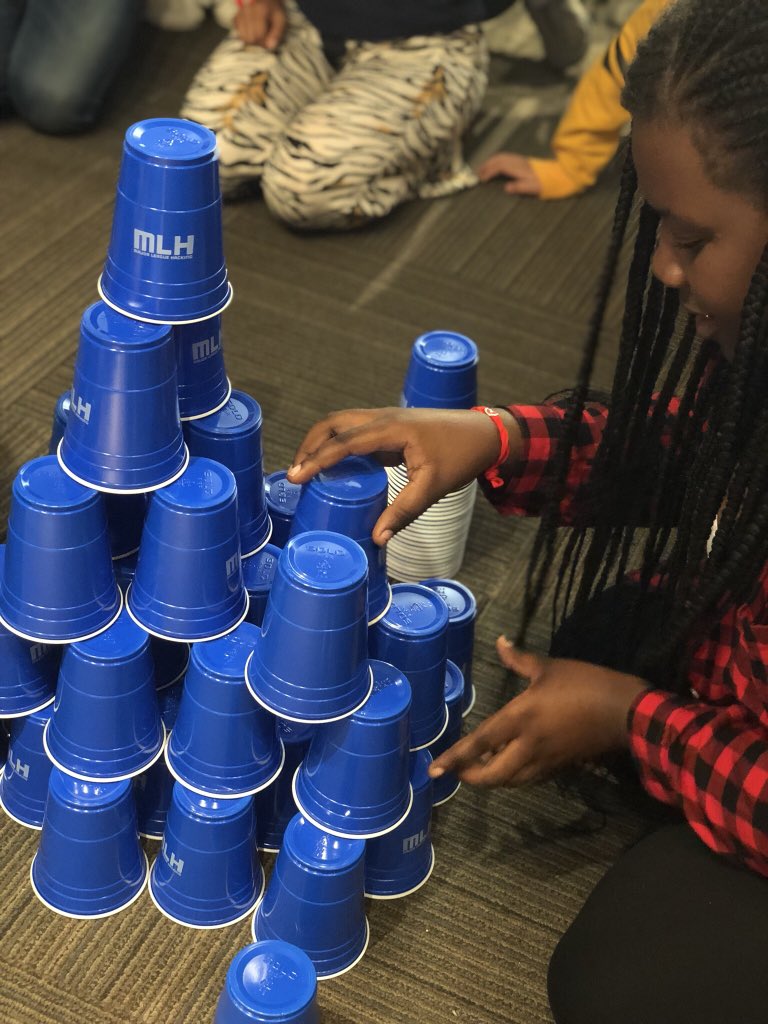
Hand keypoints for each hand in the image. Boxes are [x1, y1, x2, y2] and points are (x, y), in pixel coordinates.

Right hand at [235, 0, 285, 47]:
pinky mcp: (236, 18)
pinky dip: (245, 35)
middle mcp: (247, 11)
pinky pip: (239, 34)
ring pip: (243, 38)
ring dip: (252, 40)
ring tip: (258, 34)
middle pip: (250, 39)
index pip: (258, 35)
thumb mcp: (281, 20)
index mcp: (260, 11)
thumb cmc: (274, 11)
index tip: (269, 40)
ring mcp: (240, 14)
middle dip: (258, 42)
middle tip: (264, 37)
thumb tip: (269, 47)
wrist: (266, 1)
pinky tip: (252, 30)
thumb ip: (277, 33)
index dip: (264, 42)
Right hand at [288, 407, 522, 543]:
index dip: (317, 459)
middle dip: (309, 445)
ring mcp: (385, 419)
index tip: (296, 476)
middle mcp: (383, 418)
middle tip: (294, 474)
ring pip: (341, 423)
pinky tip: (332, 466)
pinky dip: (336, 443)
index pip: (344, 442)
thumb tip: (377, 538)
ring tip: (305, 469)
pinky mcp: (389, 427)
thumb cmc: (461, 457)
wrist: (484, 434)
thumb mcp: (432, 488)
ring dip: (321, 441)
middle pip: (333, 423)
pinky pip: (354, 430)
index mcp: (391, 429)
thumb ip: (404, 512)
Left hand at [429, 637, 647, 786]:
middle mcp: (528, 745)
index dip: (455, 757)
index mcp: (521, 718)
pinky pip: (529, 778)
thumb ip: (519, 659)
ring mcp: (545, 760)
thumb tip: (500, 642)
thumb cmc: (585, 683)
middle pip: (493, 774)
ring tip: (479, 766)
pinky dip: (513, 777)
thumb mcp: (549, 667)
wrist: (624, 711)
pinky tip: (509, 765)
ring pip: (511, 781)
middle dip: (471, 777)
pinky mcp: (560, 766)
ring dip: (492, 778)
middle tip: (457, 771)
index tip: (435, 769)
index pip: (480, 742)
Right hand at [476, 153, 541, 196]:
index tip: (482, 180)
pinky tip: (492, 166)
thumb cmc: (542, 183)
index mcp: (518, 168)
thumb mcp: (532, 188)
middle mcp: (516, 161)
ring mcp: (518, 159)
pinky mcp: (519, 159)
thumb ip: (519, 187)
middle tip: (476, 175)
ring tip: (481, 170)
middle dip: (485, 166)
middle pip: (498, 159)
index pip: (499, 167)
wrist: (554, 174)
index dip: (489, 172)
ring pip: (500, 156)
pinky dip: (495, 160)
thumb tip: (506, 188)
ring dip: (489, 162)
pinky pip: (504, 157)